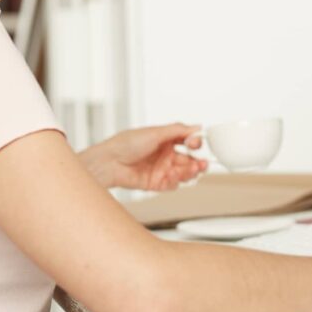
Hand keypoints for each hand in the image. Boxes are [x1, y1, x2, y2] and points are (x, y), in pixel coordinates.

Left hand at [79, 122, 207, 190]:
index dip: (195, 143)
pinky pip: (172, 184)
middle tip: (202, 163)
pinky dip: (175, 181)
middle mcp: (165, 154)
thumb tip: (197, 127)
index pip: (188, 142)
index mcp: (166, 140)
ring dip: (190, 172)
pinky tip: (173, 176)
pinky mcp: (156, 183)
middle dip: (197, 161)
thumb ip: (178, 130)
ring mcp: (161, 169)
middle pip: (189, 160)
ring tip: (193, 170)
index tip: (196, 143)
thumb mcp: (155, 132)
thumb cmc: (126, 143)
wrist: (109, 162)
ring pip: (183, 173)